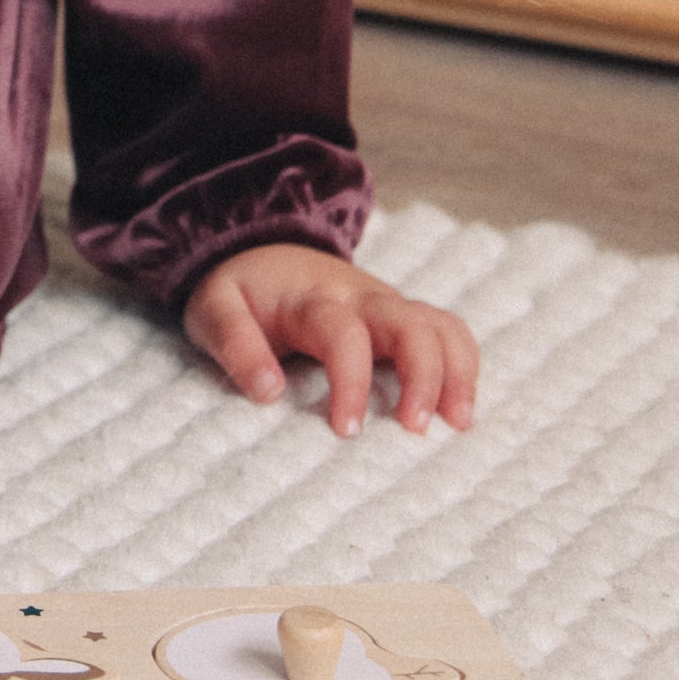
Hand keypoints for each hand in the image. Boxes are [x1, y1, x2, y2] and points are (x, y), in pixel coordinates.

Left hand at [183, 242, 477, 438]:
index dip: (351, 381)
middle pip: (410, 322)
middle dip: (424, 374)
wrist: (261, 248)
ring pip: (441, 324)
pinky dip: (463, 365)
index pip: (343, 333)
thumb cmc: (240, 291)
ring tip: (457, 424)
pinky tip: (459, 410)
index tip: (347, 431)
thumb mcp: (215, 309)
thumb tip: (269, 392)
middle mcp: (360, 298)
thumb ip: (235, 345)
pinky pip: (448, 332)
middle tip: (416, 430)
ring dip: (457, 371)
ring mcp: (387, 306)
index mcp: (312, 299)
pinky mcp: (402, 319)